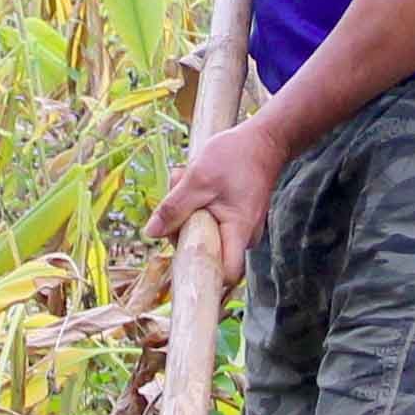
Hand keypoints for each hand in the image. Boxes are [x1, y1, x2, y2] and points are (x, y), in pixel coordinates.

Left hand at [151, 112, 286, 283]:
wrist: (263, 140)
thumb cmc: (235, 157)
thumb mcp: (197, 180)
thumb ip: (174, 208)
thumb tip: (151, 234)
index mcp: (239, 232)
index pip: (224, 274)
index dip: (201, 271)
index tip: (179, 249)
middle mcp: (244, 237)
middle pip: (205, 251)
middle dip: (182, 226)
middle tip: (177, 193)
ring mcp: (239, 228)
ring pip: (203, 232)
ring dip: (186, 209)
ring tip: (186, 178)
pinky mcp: (234, 218)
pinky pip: (208, 220)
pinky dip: (196, 203)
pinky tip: (194, 180)